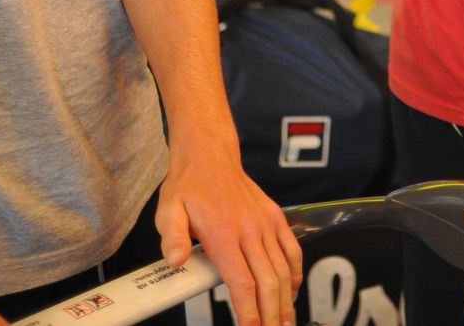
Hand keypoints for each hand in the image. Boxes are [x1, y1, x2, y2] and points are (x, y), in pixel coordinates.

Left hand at [158, 137, 301, 325]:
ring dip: (286, 300)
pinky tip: (292, 291)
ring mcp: (266, 223)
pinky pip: (292, 250)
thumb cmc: (188, 185)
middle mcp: (249, 230)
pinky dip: (295, 273)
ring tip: (284, 321)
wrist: (210, 154)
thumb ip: (172, 238)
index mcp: (223, 234)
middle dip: (272, 314)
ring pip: (283, 270)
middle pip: (268, 282)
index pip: (243, 282)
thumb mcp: (169, 210)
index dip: (250, 312)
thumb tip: (174, 262)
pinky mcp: (275, 217)